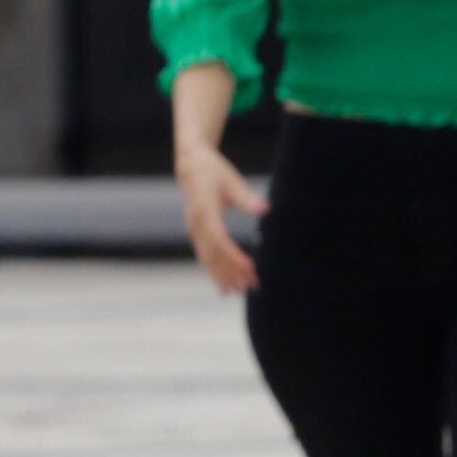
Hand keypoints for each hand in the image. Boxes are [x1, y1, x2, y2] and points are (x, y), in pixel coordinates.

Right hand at [173, 145, 266, 295]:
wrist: (191, 164)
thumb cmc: (214, 170)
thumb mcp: (231, 180)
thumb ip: (246, 197)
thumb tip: (264, 209)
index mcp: (204, 210)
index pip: (219, 238)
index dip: (233, 255)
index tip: (249, 268)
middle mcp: (196, 223)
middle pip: (213, 252)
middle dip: (230, 272)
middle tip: (248, 288)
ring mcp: (194, 228)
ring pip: (207, 257)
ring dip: (222, 275)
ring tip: (238, 291)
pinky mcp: (196, 231)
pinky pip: (205, 253)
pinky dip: (214, 269)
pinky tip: (225, 283)